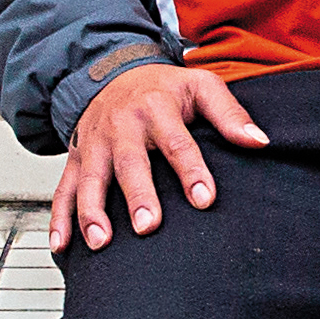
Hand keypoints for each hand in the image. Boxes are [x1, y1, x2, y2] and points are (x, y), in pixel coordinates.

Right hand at [49, 62, 266, 252]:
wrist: (112, 72)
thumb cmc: (164, 88)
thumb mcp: (201, 86)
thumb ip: (230, 114)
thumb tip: (260, 142)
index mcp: (156, 108)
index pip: (177, 143)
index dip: (191, 172)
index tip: (204, 200)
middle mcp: (121, 126)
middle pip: (130, 163)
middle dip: (138, 195)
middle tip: (148, 226)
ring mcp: (95, 143)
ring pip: (91, 179)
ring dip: (92, 211)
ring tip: (101, 242)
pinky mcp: (76, 158)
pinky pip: (64, 189)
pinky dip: (59, 218)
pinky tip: (62, 246)